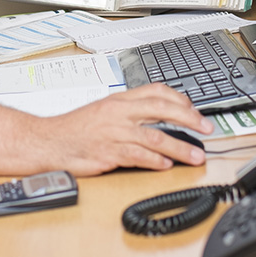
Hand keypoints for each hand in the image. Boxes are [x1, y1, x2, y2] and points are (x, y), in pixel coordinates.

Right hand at [37, 85, 214, 175]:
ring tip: (195, 156)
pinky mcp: (109, 152)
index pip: (157, 92)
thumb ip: (129, 111)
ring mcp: (115, 132)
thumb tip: (157, 115)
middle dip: (190, 119)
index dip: (180, 100)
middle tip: (207, 129)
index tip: (195, 111)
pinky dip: (155, 160)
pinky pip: (138, 156)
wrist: (48, 141)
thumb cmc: (74, 129)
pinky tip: (166, 165)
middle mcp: (119, 113)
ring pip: (156, 136)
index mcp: (120, 100)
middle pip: (163, 110)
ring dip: (180, 148)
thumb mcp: (103, 110)